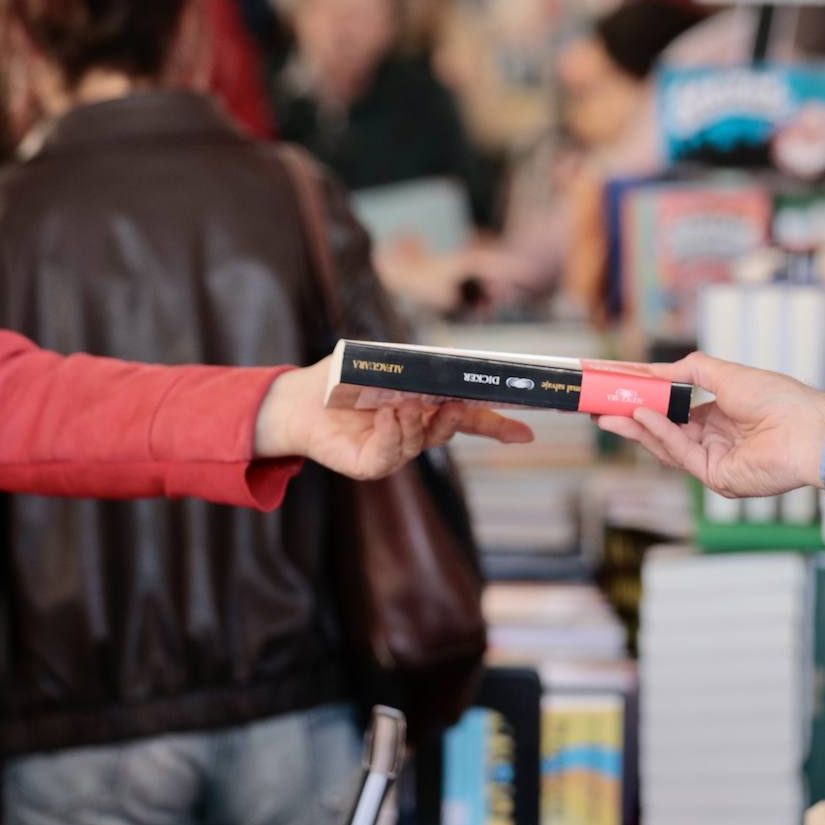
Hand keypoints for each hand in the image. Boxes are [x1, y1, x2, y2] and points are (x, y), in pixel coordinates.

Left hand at [254, 358, 533, 479]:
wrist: (297, 399)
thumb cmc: (340, 377)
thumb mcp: (383, 360)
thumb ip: (416, 364)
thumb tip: (449, 363)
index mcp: (425, 407)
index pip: (469, 418)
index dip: (498, 425)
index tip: (527, 433)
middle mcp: (415, 431)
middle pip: (451, 430)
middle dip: (458, 417)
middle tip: (456, 401)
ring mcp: (394, 451)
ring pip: (421, 442)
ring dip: (418, 421)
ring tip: (406, 402)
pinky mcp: (370, 465)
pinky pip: (391, 455)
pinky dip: (392, 434)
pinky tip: (387, 416)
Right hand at [598, 352, 824, 497]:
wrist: (808, 430)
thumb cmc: (781, 399)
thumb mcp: (726, 374)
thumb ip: (688, 371)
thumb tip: (654, 369)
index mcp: (720, 415)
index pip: (673, 409)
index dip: (646, 397)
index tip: (619, 386)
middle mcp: (714, 439)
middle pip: (663, 429)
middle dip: (631, 416)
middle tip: (600, 404)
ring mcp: (713, 460)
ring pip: (665, 444)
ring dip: (636, 427)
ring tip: (609, 412)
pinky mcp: (714, 477)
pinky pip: (679, 454)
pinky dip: (658, 434)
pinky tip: (641, 416)